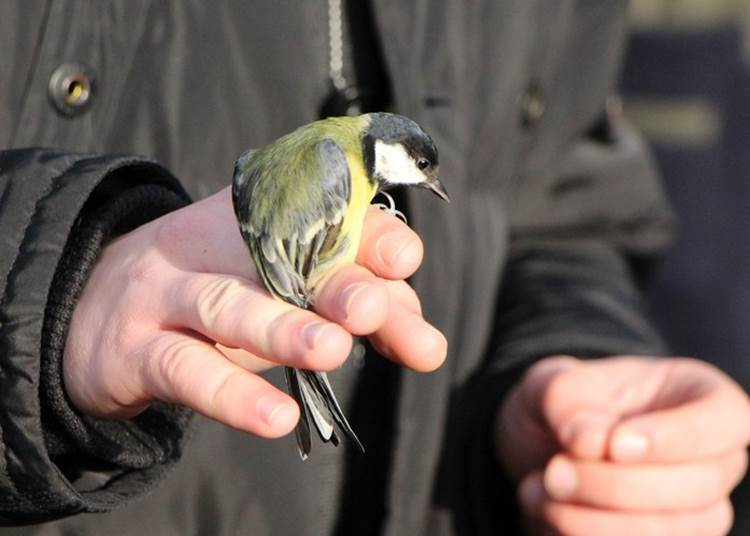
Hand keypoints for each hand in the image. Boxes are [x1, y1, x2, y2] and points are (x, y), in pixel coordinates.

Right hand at [63, 187, 445, 436]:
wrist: (91, 308)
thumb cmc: (213, 296)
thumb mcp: (281, 293)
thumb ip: (354, 310)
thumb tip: (427, 343)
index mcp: (261, 226)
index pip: (326, 219)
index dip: (369, 237)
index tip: (404, 261)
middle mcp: (217, 250)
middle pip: (284, 260)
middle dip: (336, 283)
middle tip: (376, 309)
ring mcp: (172, 294)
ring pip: (231, 306)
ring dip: (283, 328)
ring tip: (333, 350)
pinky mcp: (137, 347)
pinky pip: (187, 369)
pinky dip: (232, 394)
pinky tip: (277, 418)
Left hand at [496, 356, 749, 534]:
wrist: (540, 449)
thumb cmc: (564, 405)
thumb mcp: (553, 383)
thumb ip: (568, 399)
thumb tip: (592, 442)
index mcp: (699, 396)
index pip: (726, 419)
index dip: (675, 438)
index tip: (614, 445)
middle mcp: (713, 458)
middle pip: (698, 486)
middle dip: (614, 485)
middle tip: (554, 471)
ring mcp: (696, 510)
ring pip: (670, 531)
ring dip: (593, 520)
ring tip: (539, 489)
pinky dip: (583, 535)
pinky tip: (545, 509)